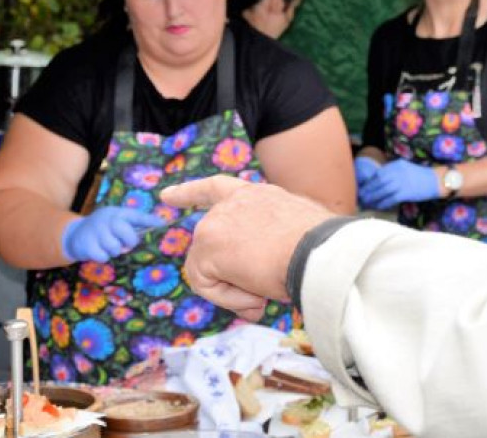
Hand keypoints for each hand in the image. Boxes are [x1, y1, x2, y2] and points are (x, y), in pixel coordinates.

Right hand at [61, 206, 164, 262]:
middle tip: (125, 243)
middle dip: (129, 241)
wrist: (74, 234)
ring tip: (108, 246)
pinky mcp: (86, 244)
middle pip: (125, 231)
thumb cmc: (103, 229)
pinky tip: (98, 251)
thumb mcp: (116, 221)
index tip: (162, 224)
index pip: (135, 215)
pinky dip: (103, 257)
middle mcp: (106, 219)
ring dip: (115, 251)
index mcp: (116, 212)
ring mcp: (95, 231)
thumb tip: (160, 224)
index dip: (149, 220)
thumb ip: (133, 224)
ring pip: (115, 247)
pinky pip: (103, 256)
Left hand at [160, 175, 333, 319]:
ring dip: (236, 290)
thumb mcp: (293, 237)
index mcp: (256, 195)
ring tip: (265, 292)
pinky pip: (205, 284)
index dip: (189, 194)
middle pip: (208, 245)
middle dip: (227, 279)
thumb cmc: (320, 248)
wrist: (320, 251)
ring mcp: (215, 222)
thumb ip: (268, 247)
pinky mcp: (207, 244)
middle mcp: (231, 202)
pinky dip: (230, 298)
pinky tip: (257, 293)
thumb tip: (256, 283)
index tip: (166, 197)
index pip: (215, 189)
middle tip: (260, 296)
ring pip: (207, 270)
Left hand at [358, 158, 438, 209]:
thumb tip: (378, 182)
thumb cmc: (420, 176)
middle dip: (368, 190)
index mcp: (396, 165)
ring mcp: (401, 182)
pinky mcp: (405, 193)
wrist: (436, 181)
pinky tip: (377, 207)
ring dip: (372, 198)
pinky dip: (382, 203)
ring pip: (382, 191)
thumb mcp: (405, 168)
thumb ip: (393, 172)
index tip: (363, 188)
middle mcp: (397, 172)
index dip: (369, 182)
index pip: (378, 173)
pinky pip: (390, 199)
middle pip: (378, 182)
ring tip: (365, 203)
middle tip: (360, 197)